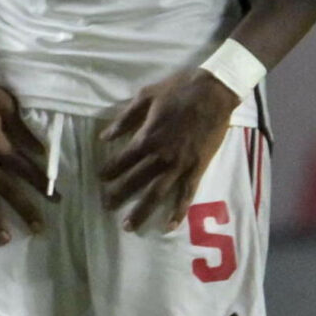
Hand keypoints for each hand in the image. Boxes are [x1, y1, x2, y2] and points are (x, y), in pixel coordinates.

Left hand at [99, 68, 240, 233]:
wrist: (215, 92)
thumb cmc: (180, 89)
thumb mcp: (146, 95)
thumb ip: (125, 118)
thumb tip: (105, 137)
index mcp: (147, 137)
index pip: (123, 160)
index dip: (110, 170)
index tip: (100, 179)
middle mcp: (161, 156)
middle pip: (136, 180)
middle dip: (119, 194)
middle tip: (106, 206)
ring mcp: (180, 165)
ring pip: (157, 193)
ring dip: (142, 211)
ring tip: (129, 226)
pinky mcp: (198, 168)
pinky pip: (187, 194)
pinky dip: (178, 211)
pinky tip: (169, 226)